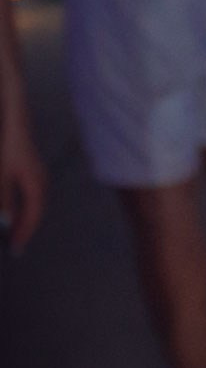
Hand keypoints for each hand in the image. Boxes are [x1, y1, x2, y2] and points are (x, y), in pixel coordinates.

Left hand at [1, 110, 47, 251]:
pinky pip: (29, 192)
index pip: (32, 215)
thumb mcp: (2, 176)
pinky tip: (13, 207)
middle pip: (35, 210)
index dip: (23, 234)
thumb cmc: (8, 146)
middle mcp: (40, 179)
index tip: (15, 250)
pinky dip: (22, 204)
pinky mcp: (28, 166)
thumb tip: (6, 223)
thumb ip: (5, 201)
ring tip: (13, 230)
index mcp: (35, 184)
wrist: (12, 117)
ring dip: (24, 217)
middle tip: (14, 245)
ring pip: (33, 201)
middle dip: (24, 228)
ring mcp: (36, 172)